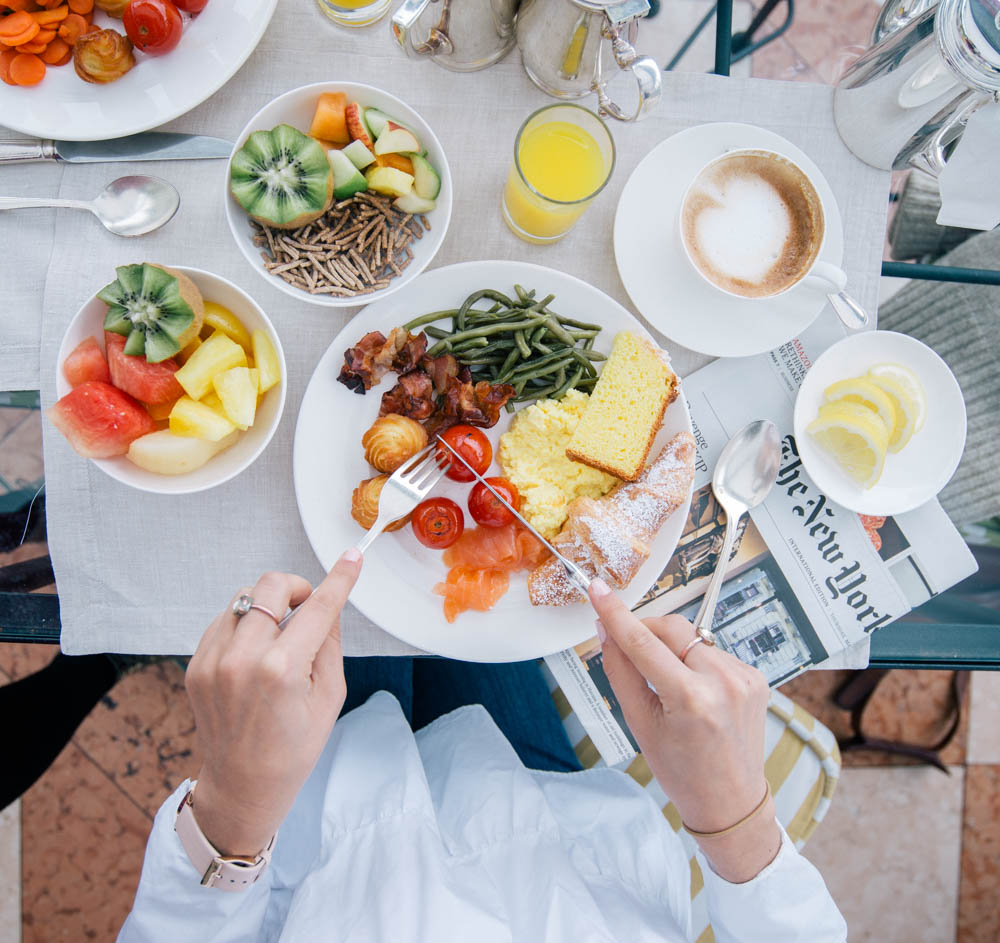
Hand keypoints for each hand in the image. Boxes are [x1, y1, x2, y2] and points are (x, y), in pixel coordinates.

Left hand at [183, 549, 361, 856]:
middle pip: (271, 586)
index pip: (317, 608)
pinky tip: (255, 654)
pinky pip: (224, 621)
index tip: (352, 557)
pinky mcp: (196, 665)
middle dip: (295, 588)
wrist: (242, 785)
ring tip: (279, 639)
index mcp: (281, 671)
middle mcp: (241, 660)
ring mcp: (212, 662)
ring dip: (268, 607)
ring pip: (245, 598)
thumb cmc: (294, 747)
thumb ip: (329, 643)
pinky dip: (245, 626)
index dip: (339, 579)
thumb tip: (327, 604)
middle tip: (306, 608)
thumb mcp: (330, 697)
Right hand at [588, 579, 779, 882]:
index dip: (616, 614)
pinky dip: (695, 662)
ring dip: (672, 649)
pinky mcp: (755, 677)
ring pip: (692, 638)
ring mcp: (745, 677)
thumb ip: (621, 672)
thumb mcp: (640, 725)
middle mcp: (723, 681)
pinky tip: (694, 691)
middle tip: (627, 647)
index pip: (643, 643)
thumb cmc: (682, 771)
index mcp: (691, 699)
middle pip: (672, 628)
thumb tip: (606, 631)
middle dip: (646, 630)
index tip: (598, 590)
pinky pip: (713, 652)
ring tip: (668, 685)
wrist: (731, 802)